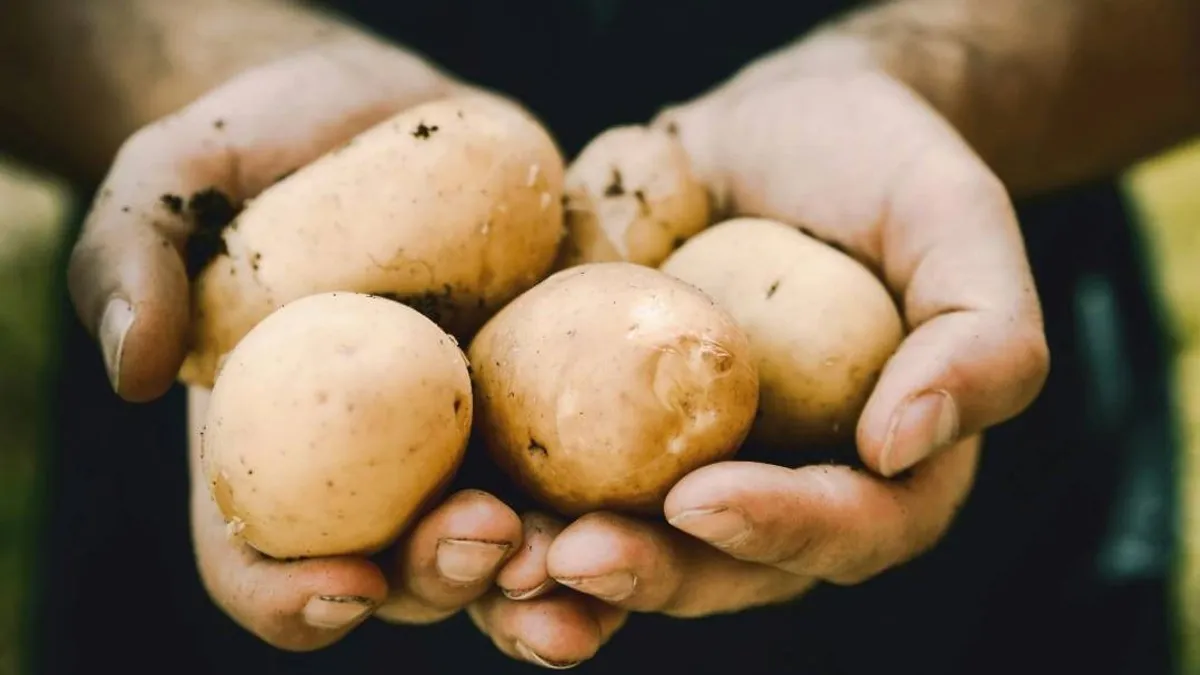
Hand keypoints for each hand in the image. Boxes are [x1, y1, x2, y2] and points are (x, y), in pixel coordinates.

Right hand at [67, 40, 620, 660]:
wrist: (370, 111)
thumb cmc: (255, 151)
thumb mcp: (173, 180)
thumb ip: (130, 258)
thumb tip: (135, 369)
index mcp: (271, 456)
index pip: (261, 565)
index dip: (292, 598)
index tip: (345, 584)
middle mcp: (375, 475)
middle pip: (405, 573)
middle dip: (448, 578)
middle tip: (489, 536)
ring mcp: (469, 442)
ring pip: (511, 547)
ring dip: (552, 575)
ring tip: (588, 552)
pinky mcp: (550, 394)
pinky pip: (590, 463)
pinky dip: (624, 492)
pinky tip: (665, 487)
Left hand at [540, 67, 1046, 618]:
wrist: (773, 127)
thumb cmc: (879, 168)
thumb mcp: (956, 223)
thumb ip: (982, 335)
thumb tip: (906, 444)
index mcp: (878, 471)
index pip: (844, 530)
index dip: (779, 531)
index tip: (705, 499)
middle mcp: (775, 489)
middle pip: (721, 570)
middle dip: (649, 574)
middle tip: (577, 557)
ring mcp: (680, 467)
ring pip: (626, 556)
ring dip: (557, 581)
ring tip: (499, 561)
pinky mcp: (600, 430)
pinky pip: (550, 489)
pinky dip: (502, 510)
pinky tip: (450, 509)